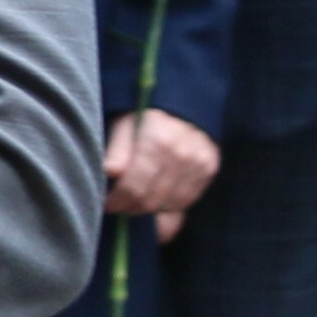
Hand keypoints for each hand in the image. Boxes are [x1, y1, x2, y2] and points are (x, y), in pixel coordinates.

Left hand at [103, 110, 219, 243]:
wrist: (183, 107)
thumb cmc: (145, 119)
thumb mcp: (123, 126)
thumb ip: (117, 150)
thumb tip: (111, 172)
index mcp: (158, 140)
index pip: (135, 185)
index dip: (118, 200)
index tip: (108, 204)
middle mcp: (182, 154)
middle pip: (152, 198)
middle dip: (131, 207)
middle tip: (120, 206)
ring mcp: (199, 163)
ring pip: (169, 204)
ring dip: (150, 209)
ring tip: (136, 202)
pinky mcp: (209, 169)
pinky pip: (187, 201)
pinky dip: (170, 206)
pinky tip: (157, 199)